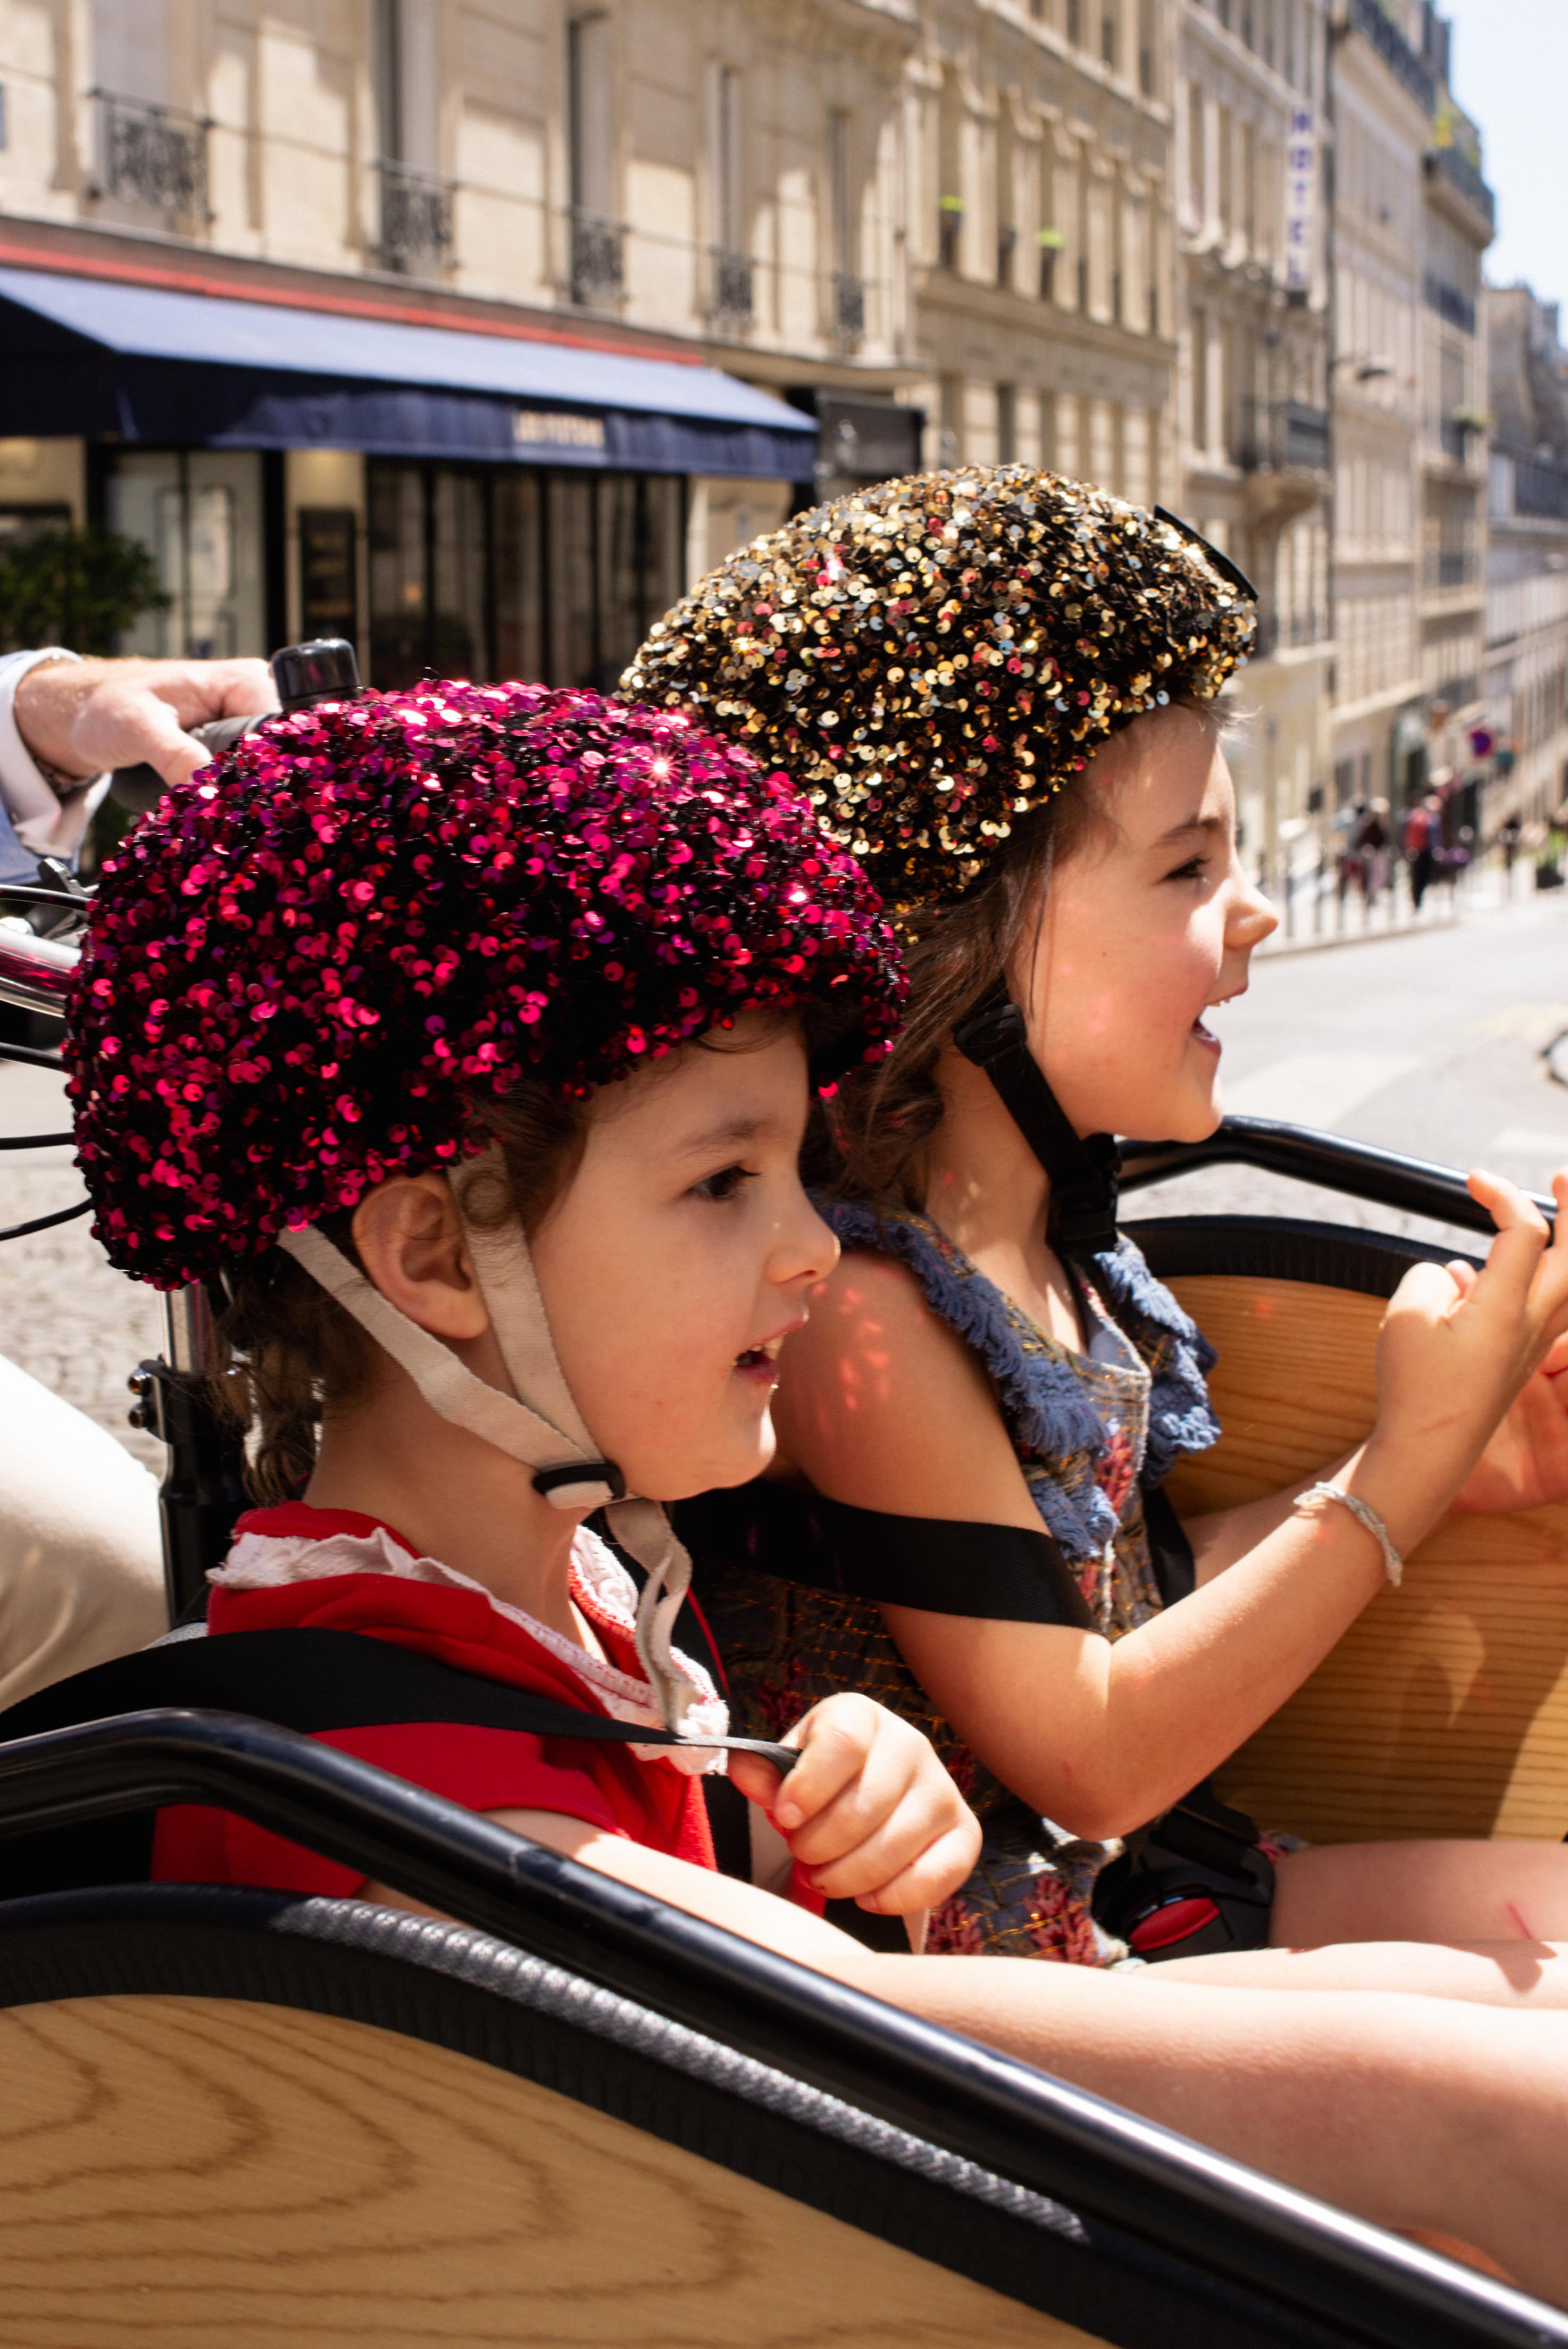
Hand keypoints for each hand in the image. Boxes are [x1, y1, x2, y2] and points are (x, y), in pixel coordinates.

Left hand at [14, 655, 276, 790]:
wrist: (87, 712)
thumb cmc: (109, 706)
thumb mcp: (138, 728)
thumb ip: (174, 755)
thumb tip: (211, 791)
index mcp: (244, 681)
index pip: (284, 728)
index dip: (273, 765)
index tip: (248, 795)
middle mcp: (254, 700)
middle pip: (282, 752)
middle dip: (261, 785)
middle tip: (230, 809)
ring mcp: (247, 725)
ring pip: (268, 770)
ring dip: (249, 795)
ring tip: (224, 810)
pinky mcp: (235, 748)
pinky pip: (250, 776)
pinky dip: (236, 794)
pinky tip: (221, 807)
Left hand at [728, 1692, 979, 1917]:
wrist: (868, 1793)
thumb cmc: (822, 1780)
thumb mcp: (788, 1766)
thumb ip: (764, 1772)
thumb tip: (745, 1770)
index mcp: (861, 1716)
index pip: (843, 1742)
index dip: (808, 1787)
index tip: (784, 1817)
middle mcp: (910, 1744)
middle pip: (864, 1804)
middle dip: (819, 1844)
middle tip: (800, 1854)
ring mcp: (942, 1789)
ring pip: (894, 1846)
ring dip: (847, 1876)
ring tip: (825, 1876)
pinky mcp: (964, 1833)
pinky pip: (936, 1875)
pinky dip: (894, 1896)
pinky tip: (867, 1897)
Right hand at [1363, 1169, 1567, 1544]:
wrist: (1429, 1451)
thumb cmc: (1416, 1388)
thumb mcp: (1405, 1317)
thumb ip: (1429, 1277)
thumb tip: (1453, 1275)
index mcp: (1506, 1308)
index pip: (1526, 1230)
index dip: (1503, 1194)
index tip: (1472, 1181)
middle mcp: (1533, 1322)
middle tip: (1562, 1178)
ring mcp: (1534, 1342)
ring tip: (1556, 1219)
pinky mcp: (1524, 1358)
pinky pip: (1553, 1307)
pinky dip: (1547, 1278)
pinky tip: (1510, 1272)